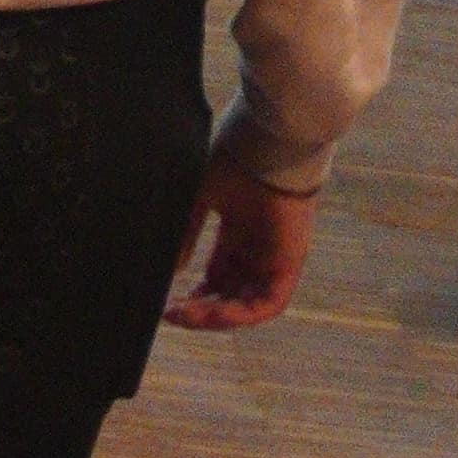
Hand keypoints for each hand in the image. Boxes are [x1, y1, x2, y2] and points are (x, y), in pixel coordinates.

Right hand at [167, 134, 320, 329]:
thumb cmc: (239, 156)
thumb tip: (172, 269)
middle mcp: (257, 247)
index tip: (168, 303)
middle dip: (201, 310)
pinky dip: (240, 315)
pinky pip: (268, 304)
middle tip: (173, 313)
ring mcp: (274, 256)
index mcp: (239, 231)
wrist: (269, 140)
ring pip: (247, 304)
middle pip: (230, 294)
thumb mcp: (202, 196)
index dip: (195, 295)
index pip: (219, 276)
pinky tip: (211, 313)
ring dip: (216, 317)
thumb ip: (188, 232)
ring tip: (186, 315)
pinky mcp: (289, 262)